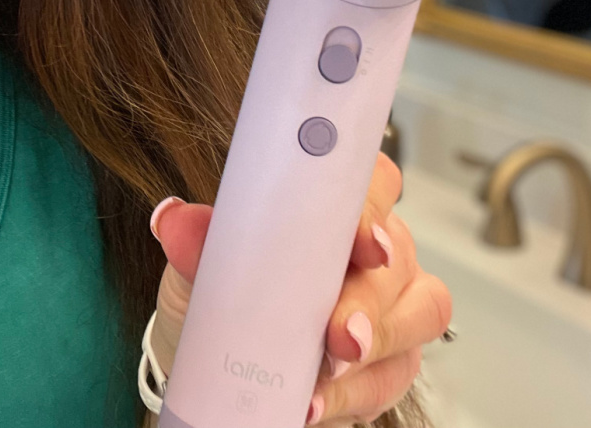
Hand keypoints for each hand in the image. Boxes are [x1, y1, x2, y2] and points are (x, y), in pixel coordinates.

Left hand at [149, 153, 451, 425]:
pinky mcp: (395, 360)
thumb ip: (198, 241)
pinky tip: (316, 404)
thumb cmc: (223, 294)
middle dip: (368, 302)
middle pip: (398, 262)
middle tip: (339, 335)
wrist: (218, 358)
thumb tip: (173, 219)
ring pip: (416, 318)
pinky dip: (354, 395)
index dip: (374, 212)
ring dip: (371, 351)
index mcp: (338, 209)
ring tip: (323, 379)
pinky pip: (393, 376)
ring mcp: (395, 305)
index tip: (364, 244)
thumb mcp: (200, 266)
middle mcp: (379, 251)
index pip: (373, 187)